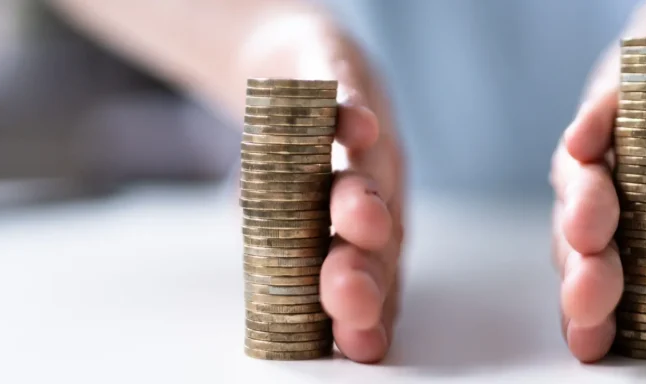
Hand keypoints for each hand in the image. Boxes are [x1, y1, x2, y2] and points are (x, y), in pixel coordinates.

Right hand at [240, 15, 404, 363]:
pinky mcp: (342, 79)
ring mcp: (364, 135)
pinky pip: (349, 95)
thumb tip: (267, 293)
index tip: (359, 349)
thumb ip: (282, 248)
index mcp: (368, 229)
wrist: (310, 61)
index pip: (372, 280)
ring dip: (365, 196)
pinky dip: (352, 110)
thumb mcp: (289, 208)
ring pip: (370, 170)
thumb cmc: (308, 152)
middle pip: (377, 235)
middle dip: (366, 269)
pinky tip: (357, 125)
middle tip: (351, 298)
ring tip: (364, 221)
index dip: (369, 313)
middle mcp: (377, 188)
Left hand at [549, 2, 645, 362]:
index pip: (589, 286)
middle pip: (574, 238)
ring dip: (583, 204)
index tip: (589, 346)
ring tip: (587, 231)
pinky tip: (582, 140)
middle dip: (584, 270)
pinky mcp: (608, 101)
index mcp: (601, 244)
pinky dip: (590, 125)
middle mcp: (585, 201)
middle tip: (589, 297)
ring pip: (578, 178)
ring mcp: (593, 151)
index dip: (588, 316)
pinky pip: (597, 112)